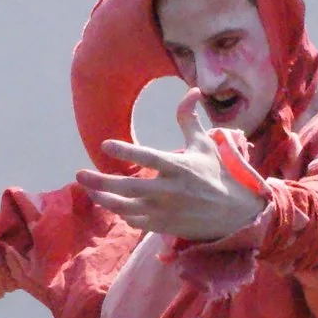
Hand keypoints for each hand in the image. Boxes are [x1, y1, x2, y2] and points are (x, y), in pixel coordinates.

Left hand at [75, 100, 270, 242]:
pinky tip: (113, 205)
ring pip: (126, 208)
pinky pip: (136, 222)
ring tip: (90, 191)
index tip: (104, 145)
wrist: (237, 215)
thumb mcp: (206, 146)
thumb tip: (191, 91)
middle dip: (100, 182)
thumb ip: (190, 120)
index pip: (148, 158)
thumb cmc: (221, 175)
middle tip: (79, 175)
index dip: (126, 152)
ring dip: (105, 200)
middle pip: (128, 188)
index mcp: (180, 167)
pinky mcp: (165, 226)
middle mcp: (170, 190)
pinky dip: (123, 214)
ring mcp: (166, 211)